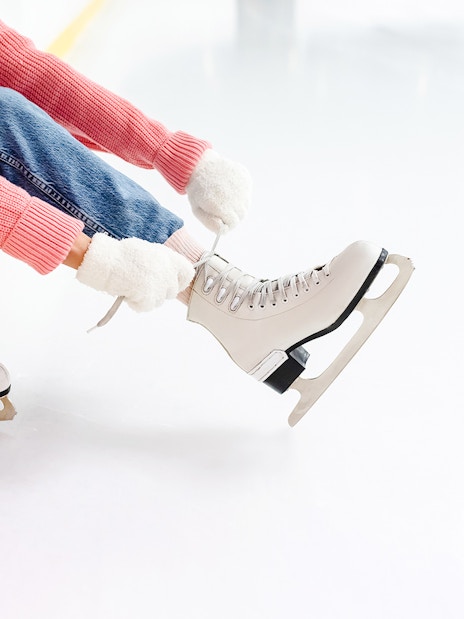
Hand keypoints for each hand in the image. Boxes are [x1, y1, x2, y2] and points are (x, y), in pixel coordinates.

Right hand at [76, 234, 194, 311]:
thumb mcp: (148, 251)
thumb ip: (161, 262)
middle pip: (171, 291)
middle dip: (160, 292)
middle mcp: (168, 273)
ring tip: (134, 288)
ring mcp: (160, 287)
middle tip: (146, 287)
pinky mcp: (149, 298)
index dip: (180, 280)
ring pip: (159, 301)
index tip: (173, 283)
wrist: (108, 262)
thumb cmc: (123, 255)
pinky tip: (129, 294)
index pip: (187, 273)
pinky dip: (137, 304)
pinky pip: (146, 307)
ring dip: (148, 298)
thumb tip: (165, 272)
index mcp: (170, 258)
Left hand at [186, 149, 251, 232]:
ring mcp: (242, 186)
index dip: (226, 224)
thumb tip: (224, 231)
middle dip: (232, 215)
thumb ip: (211, 224)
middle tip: (222, 208)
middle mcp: (234, 196)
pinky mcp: (245, 177)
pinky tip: (229, 187)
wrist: (199, 165)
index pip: (232, 224)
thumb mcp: (197, 210)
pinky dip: (240, 193)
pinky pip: (247, 191)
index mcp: (220, 206)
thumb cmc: (197, 191)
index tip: (220, 220)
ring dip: (237, 204)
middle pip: (241, 215)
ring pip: (245, 204)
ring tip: (224, 197)